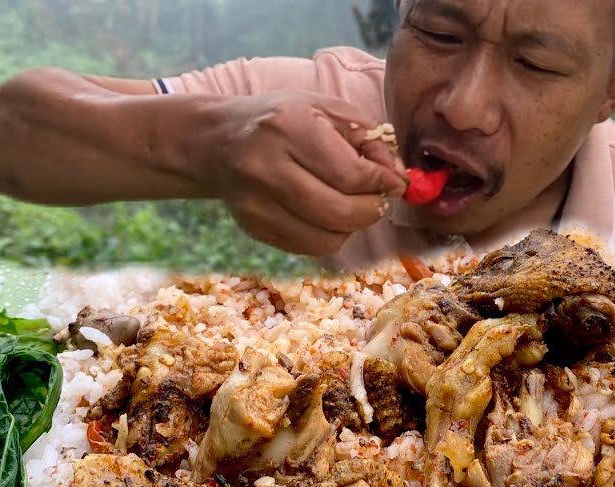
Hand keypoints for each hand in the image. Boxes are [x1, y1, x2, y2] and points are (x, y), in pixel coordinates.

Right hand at [195, 91, 407, 255]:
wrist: (217, 142)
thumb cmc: (280, 120)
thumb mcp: (325, 110)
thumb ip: (367, 138)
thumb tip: (397, 176)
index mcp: (288, 128)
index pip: (350, 173)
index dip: (382, 183)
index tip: (395, 182)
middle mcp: (267, 168)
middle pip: (339, 212)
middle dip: (372, 210)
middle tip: (380, 199)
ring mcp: (256, 204)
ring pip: (327, 239)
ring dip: (352, 227)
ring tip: (354, 205)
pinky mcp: (254, 228)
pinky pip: (309, 248)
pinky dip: (330, 236)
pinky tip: (328, 215)